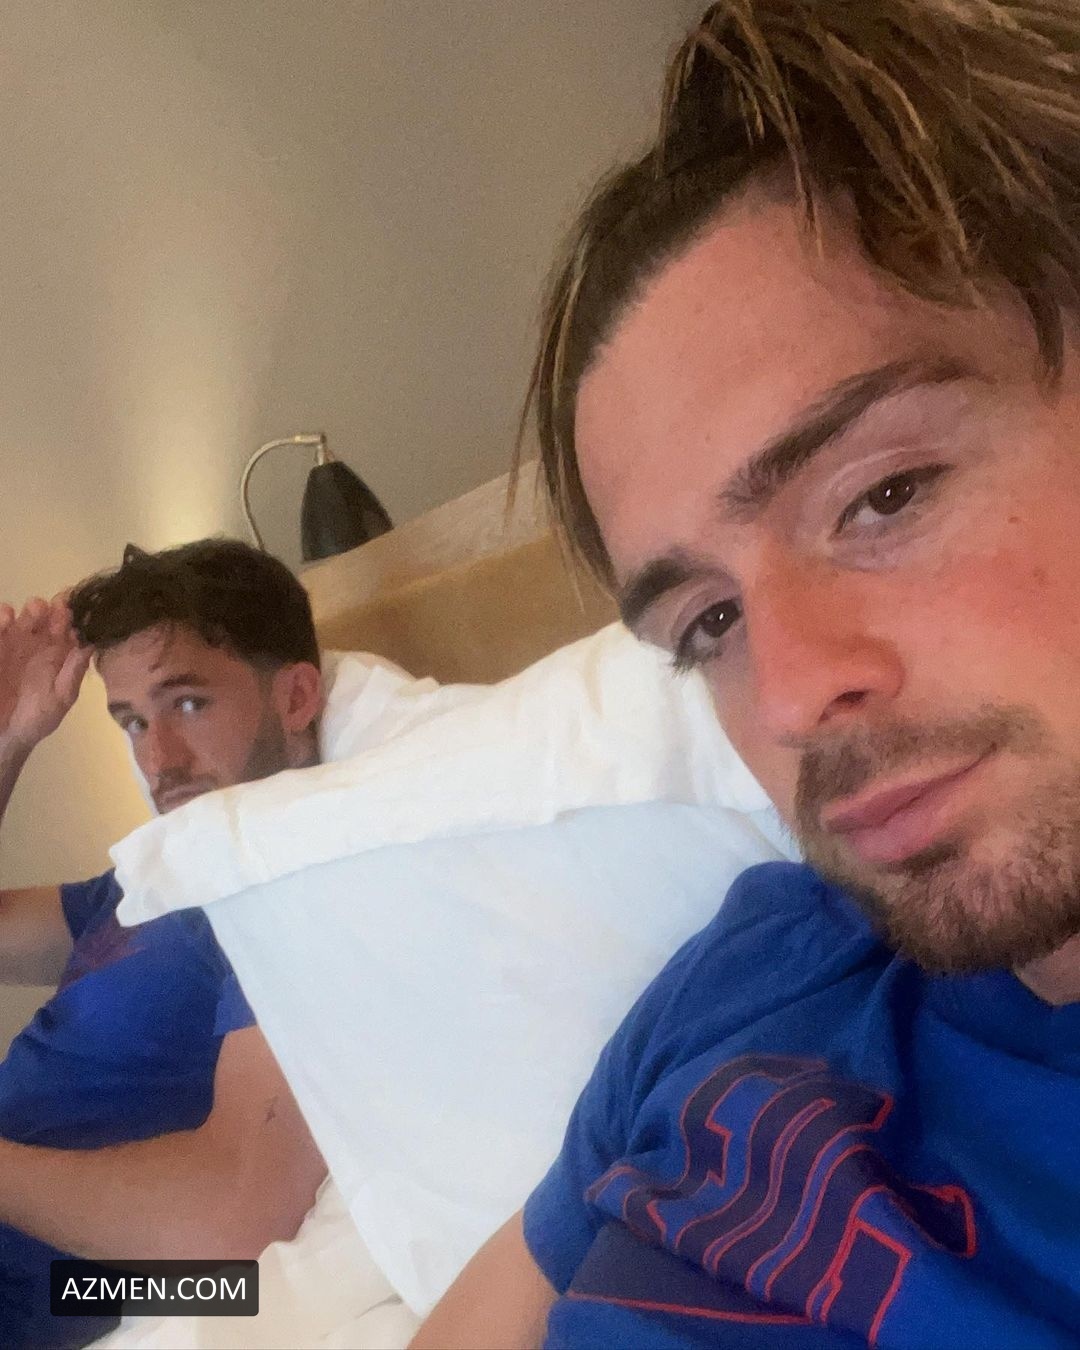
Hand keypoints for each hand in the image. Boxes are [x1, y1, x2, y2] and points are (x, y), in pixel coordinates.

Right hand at [0, 596, 91, 754]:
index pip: (69, 629)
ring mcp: (14, 645)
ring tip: (36, 608)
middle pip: (47, 618)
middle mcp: (38, 645)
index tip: (79, 608)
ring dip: (30, 610)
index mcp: (59, 654)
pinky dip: (1, 619)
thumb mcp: (62, 696)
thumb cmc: (36, 718)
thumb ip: (74, 670)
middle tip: (58, 605)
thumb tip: (93, 643)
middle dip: (53, 609)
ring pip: (23, 619)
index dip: (74, 617)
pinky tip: (7, 616)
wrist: (4, 735)